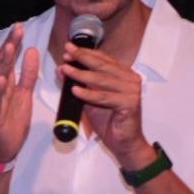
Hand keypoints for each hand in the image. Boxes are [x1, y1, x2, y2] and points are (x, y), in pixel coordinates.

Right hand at [0, 22, 39, 166]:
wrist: (3, 146)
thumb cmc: (12, 120)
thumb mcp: (25, 93)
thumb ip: (28, 73)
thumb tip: (32, 50)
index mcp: (6, 82)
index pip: (9, 58)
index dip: (14, 42)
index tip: (19, 27)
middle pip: (3, 63)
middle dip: (9, 45)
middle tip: (16, 29)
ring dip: (3, 63)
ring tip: (8, 47)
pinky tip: (1, 79)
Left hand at [60, 41, 149, 164]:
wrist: (124, 143)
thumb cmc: (109, 121)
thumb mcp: (89, 100)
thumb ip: (77, 84)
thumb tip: (61, 69)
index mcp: (123, 74)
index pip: (103, 59)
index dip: (85, 53)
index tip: (68, 49)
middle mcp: (130, 79)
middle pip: (102, 65)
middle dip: (82, 58)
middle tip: (66, 52)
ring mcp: (132, 90)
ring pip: (102, 79)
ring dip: (81, 74)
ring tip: (65, 70)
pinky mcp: (130, 103)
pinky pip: (104, 97)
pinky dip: (88, 94)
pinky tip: (75, 90)